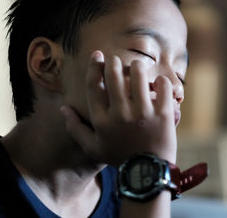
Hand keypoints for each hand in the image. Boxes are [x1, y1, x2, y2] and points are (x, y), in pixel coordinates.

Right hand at [60, 50, 176, 166]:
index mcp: (102, 120)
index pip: (93, 86)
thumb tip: (63, 108)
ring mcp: (143, 113)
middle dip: (115, 62)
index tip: (98, 55)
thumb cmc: (119, 158)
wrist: (147, 172)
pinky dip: (160, 81)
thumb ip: (75, 128)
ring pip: (138, 75)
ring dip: (137, 66)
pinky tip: (157, 83)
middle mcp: (121, 114)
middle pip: (114, 75)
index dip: (94, 66)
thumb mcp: (93, 147)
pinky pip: (162, 86)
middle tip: (117, 60)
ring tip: (137, 67)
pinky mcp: (163, 114)